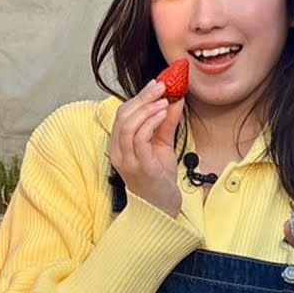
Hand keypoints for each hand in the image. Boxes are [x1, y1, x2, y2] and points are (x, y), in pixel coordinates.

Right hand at [109, 80, 186, 216]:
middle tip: (162, 86)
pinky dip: (151, 122)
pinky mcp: (139, 166)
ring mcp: (127, 160)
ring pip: (128, 125)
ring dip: (147, 108)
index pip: (122, 113)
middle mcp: (118, 151)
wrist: (161, 207)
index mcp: (119, 144)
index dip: (139, 96)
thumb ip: (166, 122)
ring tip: (164, 100)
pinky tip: (163, 114)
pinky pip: (139, 139)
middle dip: (143, 97)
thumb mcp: (163, 144)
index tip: (157, 84)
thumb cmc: (158, 178)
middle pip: (123, 115)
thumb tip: (175, 99)